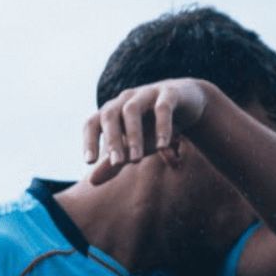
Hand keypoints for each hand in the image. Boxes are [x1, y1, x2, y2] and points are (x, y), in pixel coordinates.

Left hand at [83, 79, 215, 183]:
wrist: (186, 102)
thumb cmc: (151, 126)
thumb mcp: (132, 146)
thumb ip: (112, 162)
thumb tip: (92, 182)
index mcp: (111, 111)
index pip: (92, 123)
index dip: (89, 141)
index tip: (89, 162)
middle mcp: (124, 100)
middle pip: (110, 115)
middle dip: (112, 141)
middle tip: (117, 164)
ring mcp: (145, 93)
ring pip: (132, 110)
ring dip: (133, 136)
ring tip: (136, 160)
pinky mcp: (169, 93)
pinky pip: (162, 108)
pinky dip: (161, 127)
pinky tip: (162, 147)